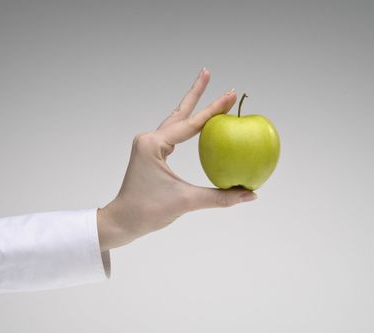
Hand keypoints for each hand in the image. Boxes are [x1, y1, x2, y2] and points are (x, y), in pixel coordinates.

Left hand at [97, 68, 256, 250]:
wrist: (122, 220)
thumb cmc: (148, 211)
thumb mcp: (186, 202)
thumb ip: (220, 197)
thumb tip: (251, 194)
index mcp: (154, 145)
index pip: (191, 124)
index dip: (213, 109)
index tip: (231, 94)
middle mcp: (149, 140)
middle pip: (180, 112)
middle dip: (196, 92)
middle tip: (207, 71)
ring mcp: (148, 145)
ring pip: (175, 121)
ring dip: (190, 106)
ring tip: (203, 86)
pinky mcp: (150, 153)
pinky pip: (173, 135)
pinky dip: (187, 126)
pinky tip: (197, 124)